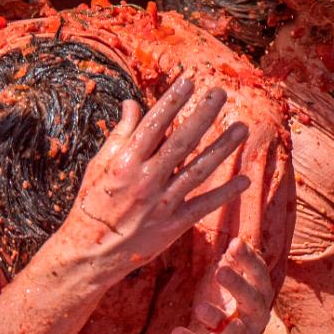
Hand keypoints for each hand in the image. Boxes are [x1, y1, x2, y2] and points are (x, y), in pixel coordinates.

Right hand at [57, 76, 252, 276]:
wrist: (90, 253)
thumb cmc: (92, 205)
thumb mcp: (99, 165)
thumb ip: (120, 134)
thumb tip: (132, 103)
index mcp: (126, 162)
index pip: (154, 124)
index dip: (173, 101)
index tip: (190, 81)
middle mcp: (147, 180)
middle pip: (182, 141)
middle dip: (203, 115)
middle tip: (222, 93)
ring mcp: (162, 203)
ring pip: (199, 170)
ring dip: (223, 148)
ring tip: (242, 128)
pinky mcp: (173, 225)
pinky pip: (204, 205)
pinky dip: (225, 193)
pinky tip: (243, 179)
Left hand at [169, 240, 274, 333]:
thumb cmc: (222, 302)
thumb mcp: (224, 279)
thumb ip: (231, 262)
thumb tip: (236, 243)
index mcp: (259, 294)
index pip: (260, 275)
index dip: (249, 260)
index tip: (235, 244)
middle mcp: (257, 317)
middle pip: (253, 301)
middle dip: (238, 285)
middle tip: (220, 271)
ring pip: (236, 330)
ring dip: (218, 317)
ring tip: (200, 308)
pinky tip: (176, 333)